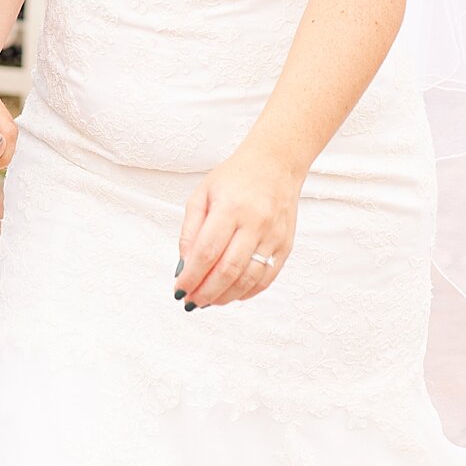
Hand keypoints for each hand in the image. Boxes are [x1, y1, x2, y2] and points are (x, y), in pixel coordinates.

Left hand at [176, 139, 301, 309]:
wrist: (276, 164)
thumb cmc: (236, 178)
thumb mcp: (203, 193)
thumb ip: (190, 230)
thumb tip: (185, 264)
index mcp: (230, 207)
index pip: (207, 251)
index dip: (191, 276)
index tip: (179, 289)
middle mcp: (255, 223)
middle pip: (228, 270)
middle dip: (206, 292)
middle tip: (191, 301)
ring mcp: (273, 236)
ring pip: (248, 279)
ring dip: (225, 296)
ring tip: (208, 301)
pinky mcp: (285, 245)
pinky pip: (267, 278)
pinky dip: (247, 292)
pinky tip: (231, 294)